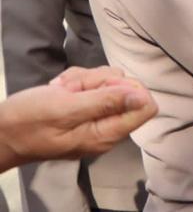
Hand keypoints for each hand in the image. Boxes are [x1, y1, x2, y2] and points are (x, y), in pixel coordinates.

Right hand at [0, 66, 156, 171]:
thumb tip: (143, 98)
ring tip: (61, 90)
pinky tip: (58, 89)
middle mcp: (106, 126)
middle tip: (73, 90)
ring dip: (82, 79)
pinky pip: (90, 82)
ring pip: (106, 81)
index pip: (145, 106)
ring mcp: (94, 115)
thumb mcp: (66, 109)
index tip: (102, 87)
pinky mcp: (82, 106)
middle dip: (98, 80)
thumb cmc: (28, 121)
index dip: (129, 89)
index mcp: (107, 133)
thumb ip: (106, 103)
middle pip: (125, 88)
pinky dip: (74, 81)